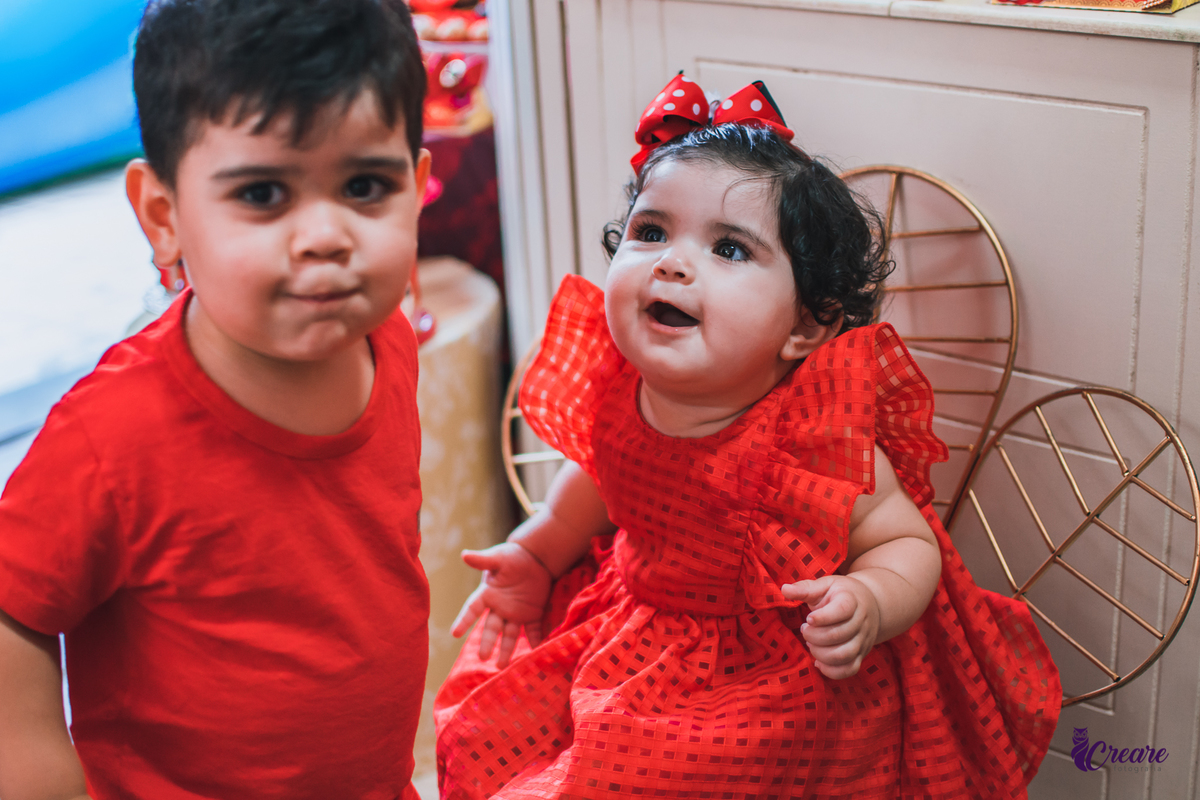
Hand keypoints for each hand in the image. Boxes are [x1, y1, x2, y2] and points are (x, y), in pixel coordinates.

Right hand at [450, 542, 553, 666]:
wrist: (535, 557)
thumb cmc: (513, 556)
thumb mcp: (497, 557)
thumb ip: (483, 560)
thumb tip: (464, 554)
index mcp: (488, 594)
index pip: (472, 609)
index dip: (464, 621)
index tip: (455, 633)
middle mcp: (499, 608)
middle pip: (491, 628)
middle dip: (488, 642)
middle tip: (484, 658)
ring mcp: (516, 612)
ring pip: (509, 634)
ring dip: (507, 650)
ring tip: (501, 666)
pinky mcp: (532, 613)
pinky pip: (533, 630)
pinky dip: (535, 640)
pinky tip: (534, 652)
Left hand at [782, 575, 880, 679]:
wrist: (870, 604)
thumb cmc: (841, 594)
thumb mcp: (825, 585)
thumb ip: (805, 588)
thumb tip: (785, 589)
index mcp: (851, 600)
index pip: (842, 610)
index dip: (822, 617)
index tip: (809, 618)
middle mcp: (861, 622)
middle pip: (839, 635)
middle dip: (814, 636)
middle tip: (805, 629)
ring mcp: (863, 640)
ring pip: (844, 655)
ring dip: (820, 653)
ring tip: (810, 644)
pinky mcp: (861, 655)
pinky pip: (850, 669)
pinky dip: (831, 670)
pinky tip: (818, 662)